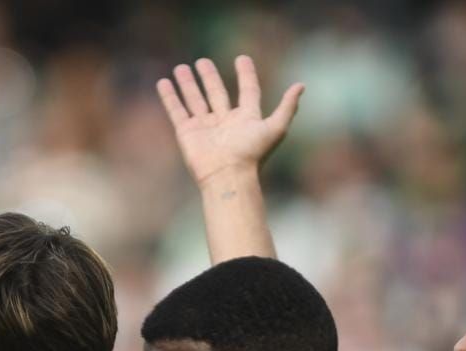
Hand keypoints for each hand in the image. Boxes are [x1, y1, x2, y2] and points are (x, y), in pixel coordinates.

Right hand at [156, 55, 303, 185]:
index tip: (242, 59)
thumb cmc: (252, 154)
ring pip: (195, 100)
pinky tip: (164, 82)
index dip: (246, 75)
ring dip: (188, 84)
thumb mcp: (275, 128)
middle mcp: (225, 122)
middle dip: (210, 78)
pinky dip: (170, 97)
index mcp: (246, 119)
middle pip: (217, 94)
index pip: (248, 91)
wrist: (228, 176)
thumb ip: (287, 107)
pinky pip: (176, 111)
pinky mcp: (187, 133)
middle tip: (203, 62)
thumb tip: (301, 85)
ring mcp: (205, 127)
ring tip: (182, 68)